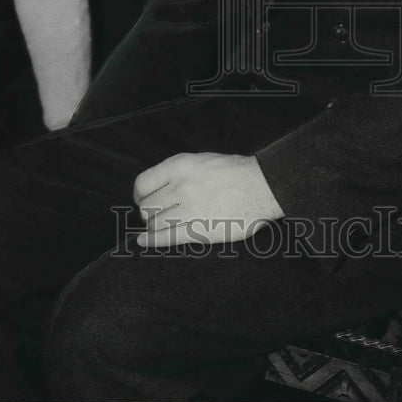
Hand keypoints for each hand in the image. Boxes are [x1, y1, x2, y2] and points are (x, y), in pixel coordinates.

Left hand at [133, 151, 283, 248]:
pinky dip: (151, 241)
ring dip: (155, 226)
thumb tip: (160, 186)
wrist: (262, 186)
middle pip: (147, 206)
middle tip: (157, 215)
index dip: (139, 194)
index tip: (142, 199)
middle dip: (149, 212)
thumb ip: (179, 172)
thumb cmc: (235, 172)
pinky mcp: (199, 230)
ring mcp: (189, 209)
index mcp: (180, 166)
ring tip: (160, 226)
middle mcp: (180, 186)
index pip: (143, 183)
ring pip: (155, 223)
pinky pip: (166, 238)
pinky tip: (143, 241)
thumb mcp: (202, 160)